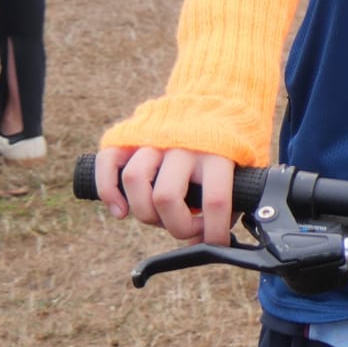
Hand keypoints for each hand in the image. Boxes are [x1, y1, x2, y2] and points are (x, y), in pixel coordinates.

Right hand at [92, 144, 237, 244]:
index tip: (216, 244)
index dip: (213, 231)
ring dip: (142, 212)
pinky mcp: (131, 135)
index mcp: (219, 153)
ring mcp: (156, 138)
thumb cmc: (226, 148)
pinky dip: (107, 191)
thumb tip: (203, 243)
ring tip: (157, 218)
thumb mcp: (240, 169)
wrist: (216, 103)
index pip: (215, 200)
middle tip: (184, 228)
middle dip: (174, 226)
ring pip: (134, 179)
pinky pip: (108, 162)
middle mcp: (185, 144)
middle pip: (166, 196)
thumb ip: (228, 202)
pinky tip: (120, 211)